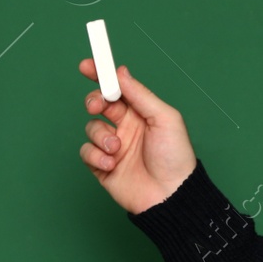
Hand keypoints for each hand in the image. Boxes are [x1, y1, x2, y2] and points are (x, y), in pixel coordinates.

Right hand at [78, 59, 196, 214]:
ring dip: (101, 136)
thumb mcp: (164, 118)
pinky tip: (112, 164)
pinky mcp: (102, 166)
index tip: (87, 65)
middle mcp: (125, 127)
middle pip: (99, 104)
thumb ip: (140, 95)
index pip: (117, 88)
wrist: (171, 196)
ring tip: (117, 149)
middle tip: (97, 106)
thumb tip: (121, 72)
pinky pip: (86, 152)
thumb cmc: (175, 156)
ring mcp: (113, 146)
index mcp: (141, 112)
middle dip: (94, 101)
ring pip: (91, 128)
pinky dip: (96, 156)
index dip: (101, 75)